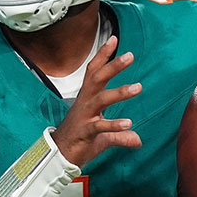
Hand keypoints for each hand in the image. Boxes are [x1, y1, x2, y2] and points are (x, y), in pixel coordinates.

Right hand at [51, 35, 142, 166]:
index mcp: (87, 98)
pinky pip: (100, 126)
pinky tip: (129, 124)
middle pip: (97, 79)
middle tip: (130, 56)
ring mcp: (84, 117)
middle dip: (113, 66)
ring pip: (101, 99)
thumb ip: (120, 134)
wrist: (58, 157)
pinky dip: (115, 125)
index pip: (94, 72)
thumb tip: (138, 140)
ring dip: (120, 93)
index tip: (114, 39)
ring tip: (138, 87)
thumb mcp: (103, 136)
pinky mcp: (85, 132)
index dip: (103, 56)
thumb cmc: (79, 141)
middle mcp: (85, 103)